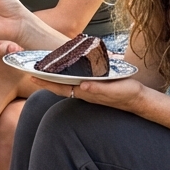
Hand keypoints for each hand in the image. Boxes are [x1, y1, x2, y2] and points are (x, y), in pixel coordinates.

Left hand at [30, 76, 145, 111]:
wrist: (138, 100)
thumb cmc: (127, 94)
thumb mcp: (113, 90)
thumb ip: (98, 89)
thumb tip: (82, 86)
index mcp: (86, 92)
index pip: (60, 88)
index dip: (46, 82)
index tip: (32, 76)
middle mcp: (84, 92)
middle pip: (59, 86)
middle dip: (45, 80)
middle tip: (31, 70)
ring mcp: (88, 91)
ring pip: (66, 84)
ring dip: (54, 78)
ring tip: (43, 69)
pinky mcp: (94, 87)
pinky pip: (75, 81)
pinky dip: (66, 76)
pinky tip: (65, 72)